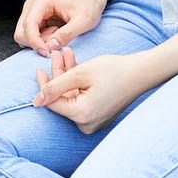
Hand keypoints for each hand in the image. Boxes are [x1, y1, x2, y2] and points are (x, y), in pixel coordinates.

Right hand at [14, 0, 106, 55]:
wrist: (89, 2)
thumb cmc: (88, 8)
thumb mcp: (84, 21)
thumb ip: (67, 33)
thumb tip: (50, 46)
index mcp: (42, 1)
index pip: (29, 25)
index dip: (35, 42)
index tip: (48, 53)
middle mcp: (32, 5)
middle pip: (22, 32)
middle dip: (37, 43)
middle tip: (57, 41)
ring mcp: (31, 13)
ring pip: (23, 36)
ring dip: (39, 43)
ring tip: (58, 36)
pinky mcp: (33, 21)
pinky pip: (29, 38)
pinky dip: (40, 42)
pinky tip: (54, 36)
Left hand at [32, 49, 149, 134]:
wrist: (141, 73)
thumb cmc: (114, 71)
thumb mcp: (80, 74)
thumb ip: (56, 86)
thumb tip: (36, 101)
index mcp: (81, 116)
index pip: (53, 103)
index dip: (44, 85)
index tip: (39, 70)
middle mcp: (87, 123)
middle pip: (63, 98)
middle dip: (59, 74)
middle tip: (56, 54)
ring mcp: (93, 120)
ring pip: (72, 95)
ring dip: (68, 74)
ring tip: (66, 54)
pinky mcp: (98, 114)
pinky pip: (81, 97)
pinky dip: (77, 82)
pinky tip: (75, 63)